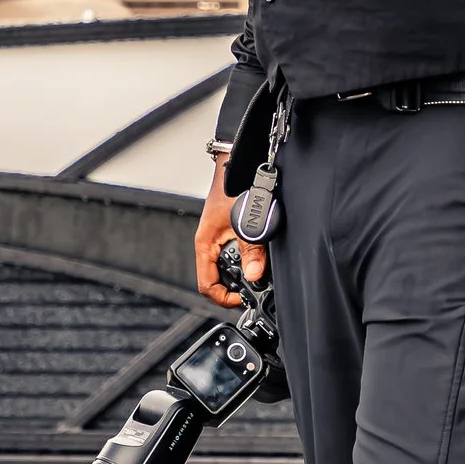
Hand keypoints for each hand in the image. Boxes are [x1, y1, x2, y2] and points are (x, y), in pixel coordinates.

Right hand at [194, 159, 266, 303]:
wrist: (236, 166)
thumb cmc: (232, 187)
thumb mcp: (245, 222)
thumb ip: (252, 250)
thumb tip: (254, 274)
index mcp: (205, 245)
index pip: (207, 285)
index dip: (224, 296)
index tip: (243, 297)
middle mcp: (210, 245)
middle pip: (218, 279)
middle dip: (236, 285)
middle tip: (255, 286)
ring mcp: (220, 240)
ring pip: (229, 268)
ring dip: (243, 272)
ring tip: (258, 271)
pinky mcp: (230, 234)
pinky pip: (236, 255)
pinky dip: (248, 259)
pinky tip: (259, 255)